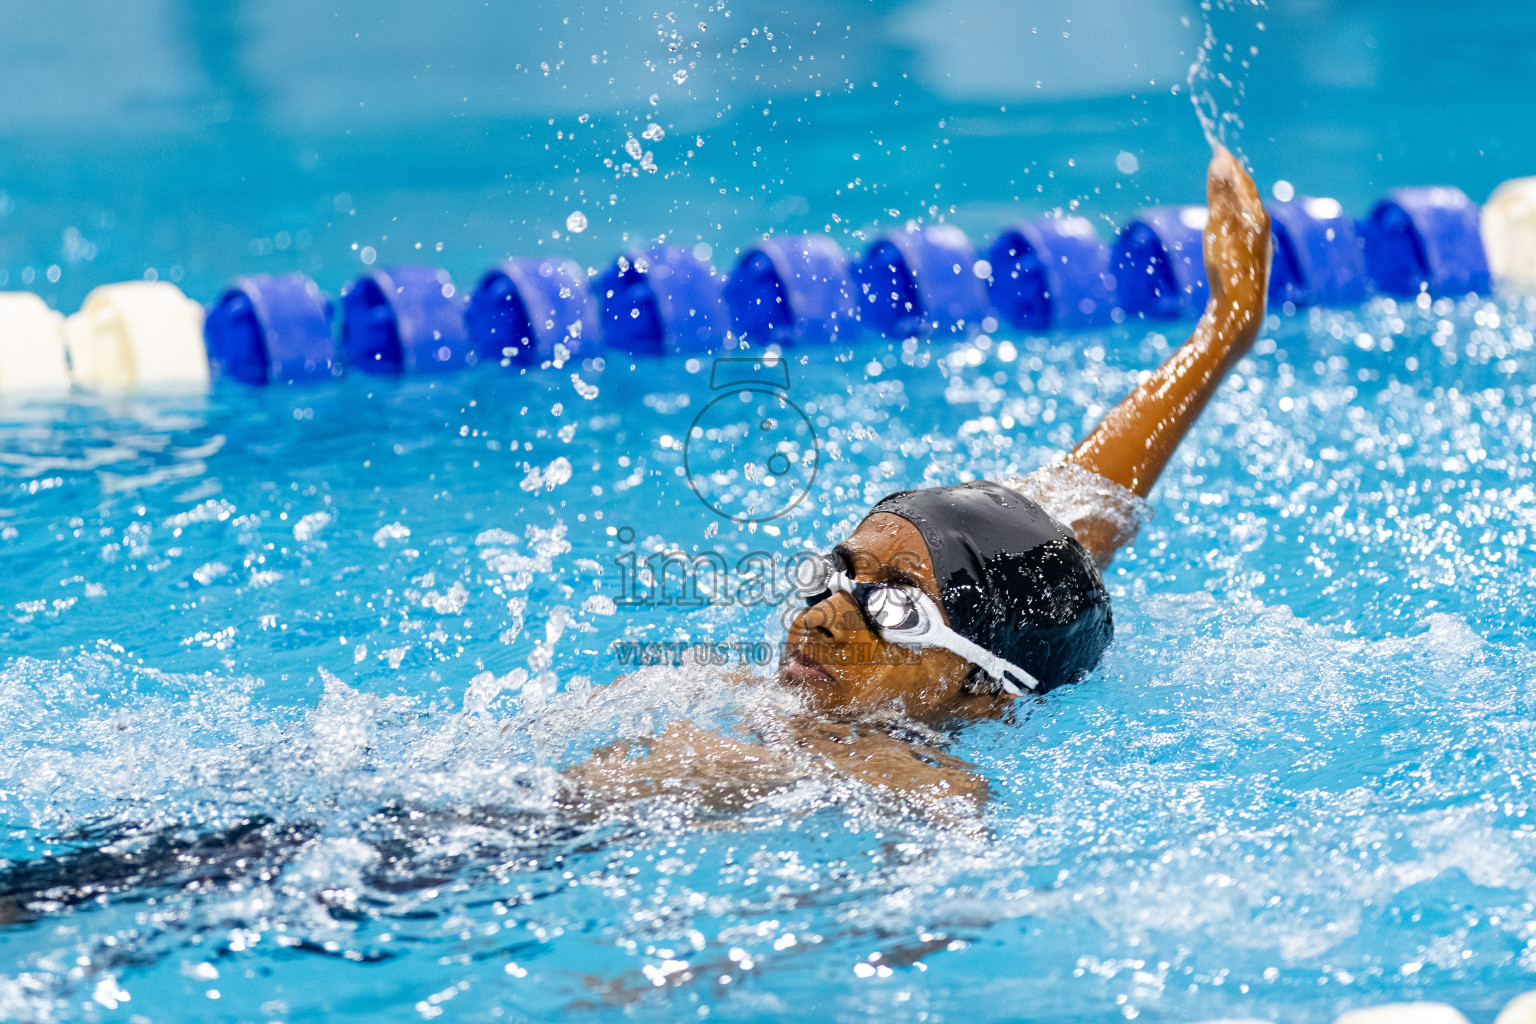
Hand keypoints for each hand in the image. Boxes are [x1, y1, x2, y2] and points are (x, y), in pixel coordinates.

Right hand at [1203, 145, 1271, 316]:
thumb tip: (1220, 160)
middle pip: (1249, 196)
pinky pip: (1246, 229)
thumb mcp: (1217, 226)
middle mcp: (1263, 228)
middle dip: (1235, 178)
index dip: (1230, 165)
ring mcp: (1260, 245)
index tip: (1218, 149)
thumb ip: (1218, 193)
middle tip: (1223, 164)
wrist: (1241, 309)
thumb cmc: (1228, 267)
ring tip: (1226, 190)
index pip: (1243, 182)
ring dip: (1236, 198)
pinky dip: (1237, 217)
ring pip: (1249, 214)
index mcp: (1256, 216)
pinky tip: (1232, 227)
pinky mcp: (1253, 261)